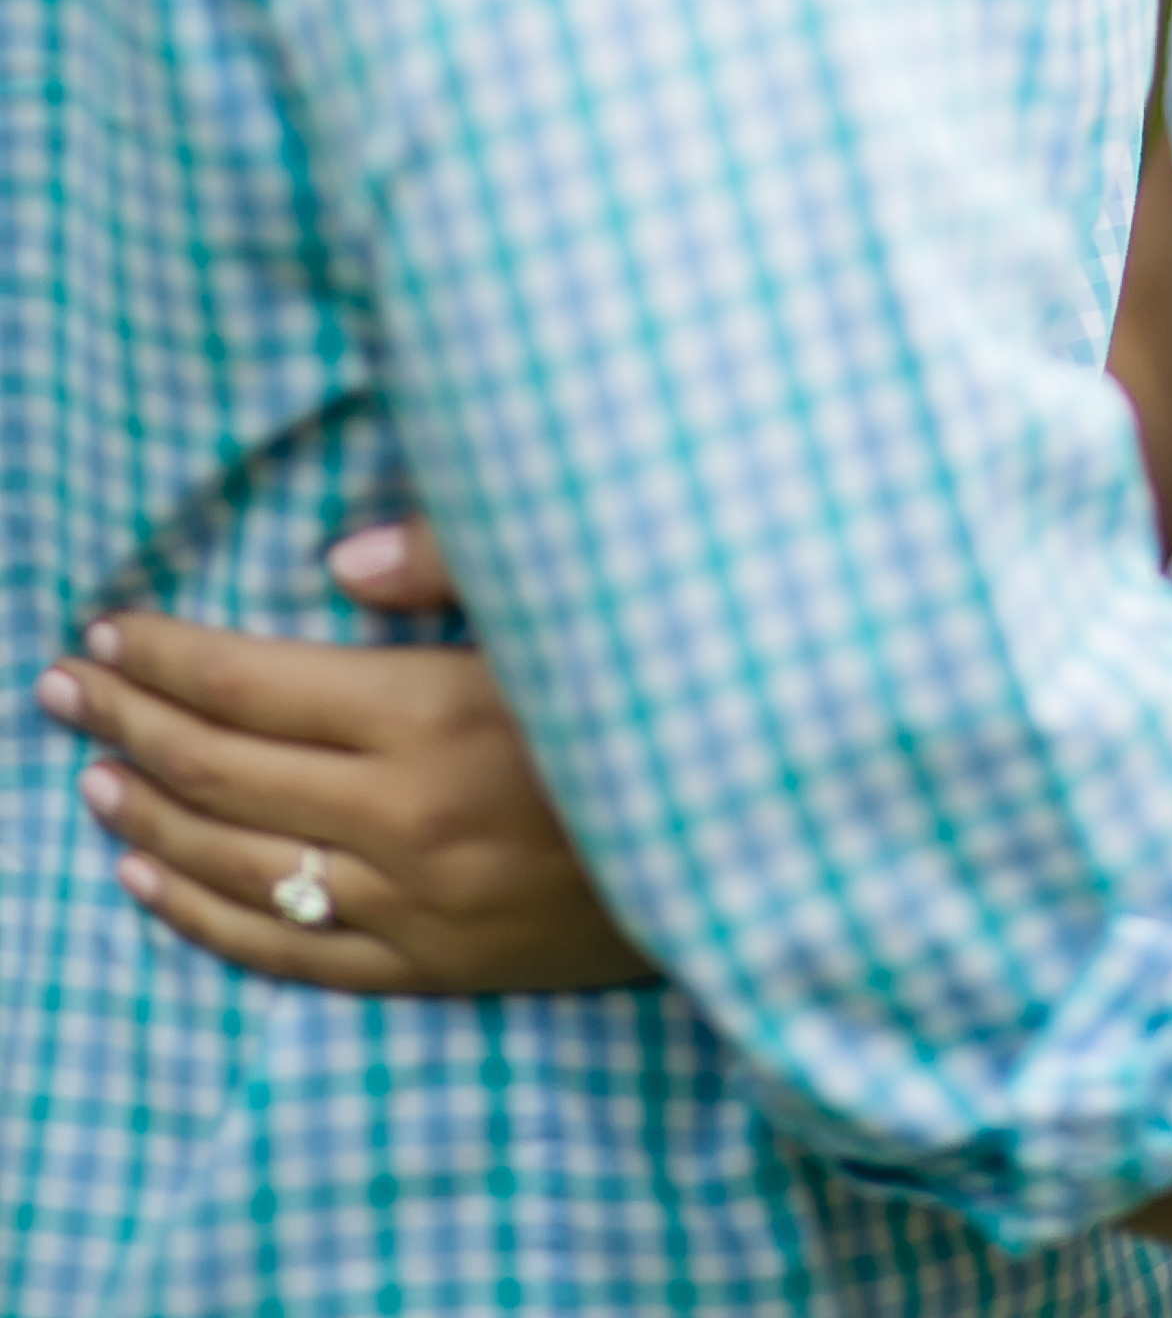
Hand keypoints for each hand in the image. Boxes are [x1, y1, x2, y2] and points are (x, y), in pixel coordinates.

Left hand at [33, 522, 650, 995]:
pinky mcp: (437, 963)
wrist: (754, 841)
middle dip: (131, 722)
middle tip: (66, 688)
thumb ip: (457, 560)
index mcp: (433, 714)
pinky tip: (152, 882)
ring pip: (239, 863)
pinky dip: (203, 917)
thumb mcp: (574, 604)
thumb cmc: (667, 690)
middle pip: (223, 770)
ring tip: (94, 774)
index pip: (252, 685)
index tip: (108, 630)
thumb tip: (340, 558)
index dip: (168, 656)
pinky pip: (289, 951)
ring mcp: (415, 902)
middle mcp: (406, 817)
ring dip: (152, 814)